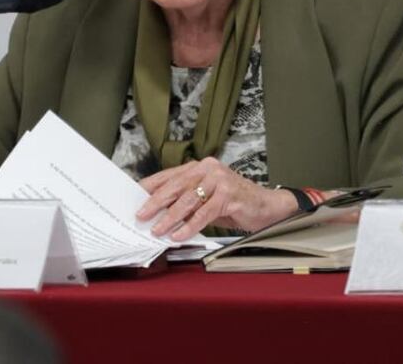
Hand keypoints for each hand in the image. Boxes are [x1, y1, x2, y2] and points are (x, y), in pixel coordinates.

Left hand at [136, 158, 296, 240]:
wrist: (267, 206)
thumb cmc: (233, 203)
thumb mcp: (206, 199)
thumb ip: (186, 201)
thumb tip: (158, 212)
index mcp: (198, 167)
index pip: (168, 176)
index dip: (150, 187)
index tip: (134, 198)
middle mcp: (207, 169)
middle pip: (175, 186)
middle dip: (155, 202)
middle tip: (141, 215)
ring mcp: (219, 181)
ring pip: (188, 201)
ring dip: (170, 218)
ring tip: (158, 229)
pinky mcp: (229, 196)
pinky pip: (204, 214)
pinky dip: (189, 226)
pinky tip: (179, 235)